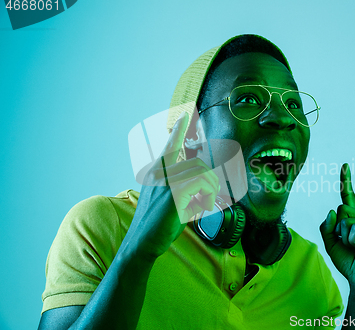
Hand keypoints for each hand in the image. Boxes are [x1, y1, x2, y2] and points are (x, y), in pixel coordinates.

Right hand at [126, 112, 219, 259]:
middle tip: (208, 199)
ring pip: (202, 172)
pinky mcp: (174, 192)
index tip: (184, 115)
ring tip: (204, 205)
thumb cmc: (156, 226)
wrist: (141, 243)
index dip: (178, 130)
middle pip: (196, 163)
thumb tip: (207, 190)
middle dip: (209, 180)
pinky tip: (203, 208)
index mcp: (156, 172)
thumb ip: (187, 192)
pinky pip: (202, 182)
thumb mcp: (171, 204)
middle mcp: (159, 172)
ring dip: (210, 189)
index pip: (169, 146)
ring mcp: (165, 181)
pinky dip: (209, 195)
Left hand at [320, 163, 354, 289]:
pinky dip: (353, 241)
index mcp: (354, 218)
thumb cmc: (348, 261)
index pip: (348, 196)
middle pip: (341, 209)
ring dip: (345, 238)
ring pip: (346, 220)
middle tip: (349, 244)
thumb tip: (332, 211)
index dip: (346, 181)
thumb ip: (326, 227)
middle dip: (338, 229)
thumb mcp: (330, 243)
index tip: (344, 165)